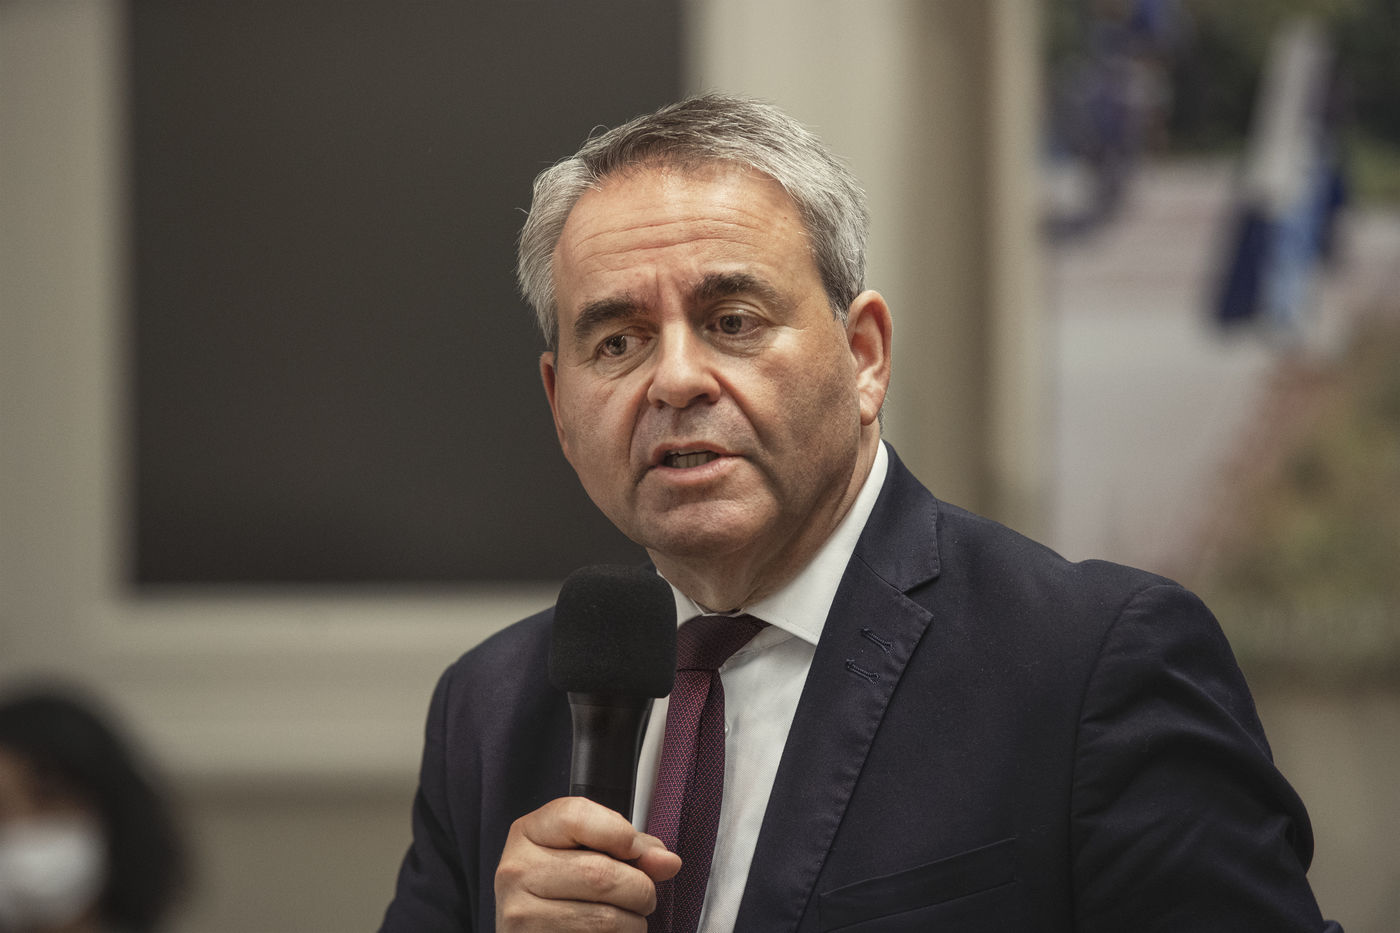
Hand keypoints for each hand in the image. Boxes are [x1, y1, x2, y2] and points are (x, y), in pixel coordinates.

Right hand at [495, 796, 681, 931]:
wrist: (531, 928)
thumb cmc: (562, 886)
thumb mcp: (588, 851)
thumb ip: (629, 848)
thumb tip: (667, 861)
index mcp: (530, 832)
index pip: (577, 817)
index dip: (621, 833)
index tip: (636, 850)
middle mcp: (517, 869)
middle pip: (600, 873)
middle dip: (640, 888)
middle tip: (645, 895)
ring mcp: (520, 912)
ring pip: (604, 917)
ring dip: (634, 922)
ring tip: (630, 918)